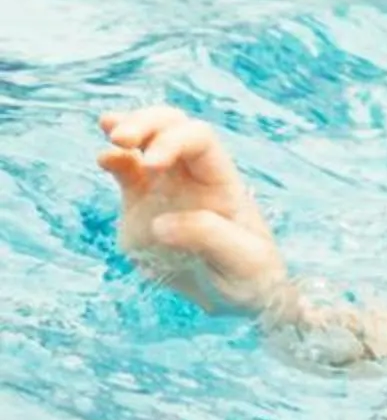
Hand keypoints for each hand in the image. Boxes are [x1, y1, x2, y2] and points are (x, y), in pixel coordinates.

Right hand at [97, 105, 290, 314]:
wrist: (235, 296)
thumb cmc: (250, 274)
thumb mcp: (243, 259)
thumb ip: (208, 237)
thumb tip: (161, 224)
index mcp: (222, 181)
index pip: (199, 141)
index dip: (173, 141)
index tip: (151, 163)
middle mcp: (193, 176)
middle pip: (172, 128)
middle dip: (147, 123)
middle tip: (120, 135)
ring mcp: (165, 188)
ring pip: (146, 143)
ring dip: (128, 129)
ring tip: (108, 126)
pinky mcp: (141, 205)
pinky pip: (126, 172)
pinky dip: (114, 159)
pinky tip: (104, 158)